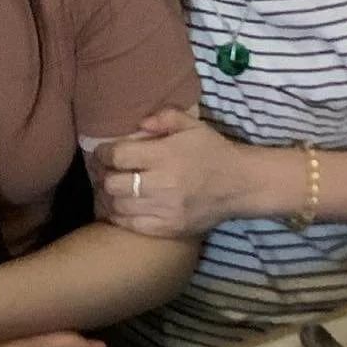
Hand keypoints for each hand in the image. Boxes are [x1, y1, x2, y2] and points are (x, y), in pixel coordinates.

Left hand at [90, 108, 243, 236]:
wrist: (242, 184)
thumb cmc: (213, 151)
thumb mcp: (192, 125)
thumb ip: (163, 117)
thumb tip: (138, 125)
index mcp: (165, 155)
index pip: (118, 156)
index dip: (103, 154)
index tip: (103, 153)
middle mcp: (163, 184)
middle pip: (113, 184)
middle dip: (105, 176)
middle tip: (106, 172)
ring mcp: (166, 210)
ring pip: (118, 207)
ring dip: (109, 197)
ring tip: (112, 189)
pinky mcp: (170, 228)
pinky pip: (132, 226)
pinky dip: (120, 217)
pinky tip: (122, 208)